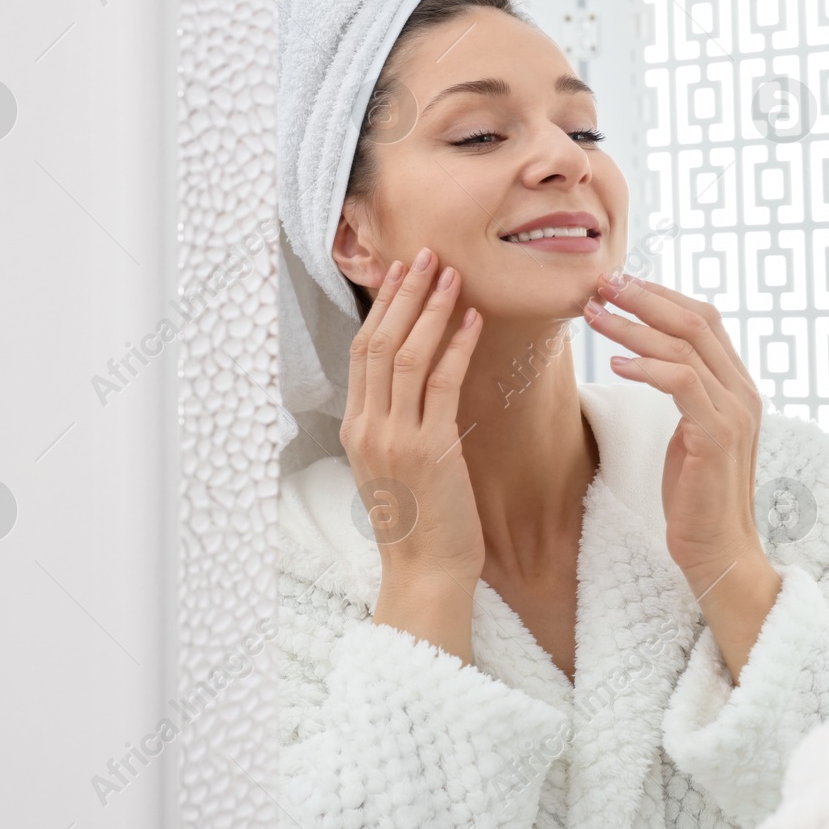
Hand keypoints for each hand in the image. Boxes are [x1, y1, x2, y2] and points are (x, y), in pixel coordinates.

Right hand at [340, 247, 486, 658]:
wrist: (426, 573)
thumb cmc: (420, 521)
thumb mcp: (395, 466)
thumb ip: (396, 422)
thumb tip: (416, 379)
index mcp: (355, 428)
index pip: (362, 352)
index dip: (382, 308)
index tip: (400, 273)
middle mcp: (367, 427)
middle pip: (378, 342)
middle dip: (404, 294)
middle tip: (426, 255)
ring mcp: (394, 438)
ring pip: (406, 356)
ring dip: (431, 310)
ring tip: (451, 275)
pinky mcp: (429, 450)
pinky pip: (441, 385)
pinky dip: (457, 347)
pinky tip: (474, 321)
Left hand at [585, 271, 780, 680]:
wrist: (719, 554)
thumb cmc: (696, 497)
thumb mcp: (689, 433)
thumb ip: (684, 393)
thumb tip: (648, 357)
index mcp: (738, 385)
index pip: (703, 318)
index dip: (660, 294)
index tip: (616, 283)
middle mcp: (744, 391)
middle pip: (695, 319)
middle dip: (643, 296)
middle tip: (600, 283)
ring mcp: (735, 411)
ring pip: (684, 344)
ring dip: (633, 324)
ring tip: (594, 314)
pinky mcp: (717, 436)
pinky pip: (681, 382)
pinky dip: (646, 366)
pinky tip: (615, 363)